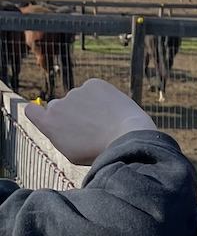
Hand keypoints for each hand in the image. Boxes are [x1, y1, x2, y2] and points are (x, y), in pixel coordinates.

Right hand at [24, 78, 156, 164]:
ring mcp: (75, 92)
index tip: (49, 115)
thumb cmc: (99, 151)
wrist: (126, 138)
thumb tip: (61, 124)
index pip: (31, 110)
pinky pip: (94, 89)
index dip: (39, 112)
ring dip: (89, 105)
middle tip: (91, 126)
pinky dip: (102, 96)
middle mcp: (57, 105)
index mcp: (48, 123)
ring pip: (80, 98)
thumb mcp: (72, 151)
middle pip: (60, 106)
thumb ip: (61, 134)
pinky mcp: (93, 83)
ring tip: (107, 121)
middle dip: (71, 113)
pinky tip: (112, 109)